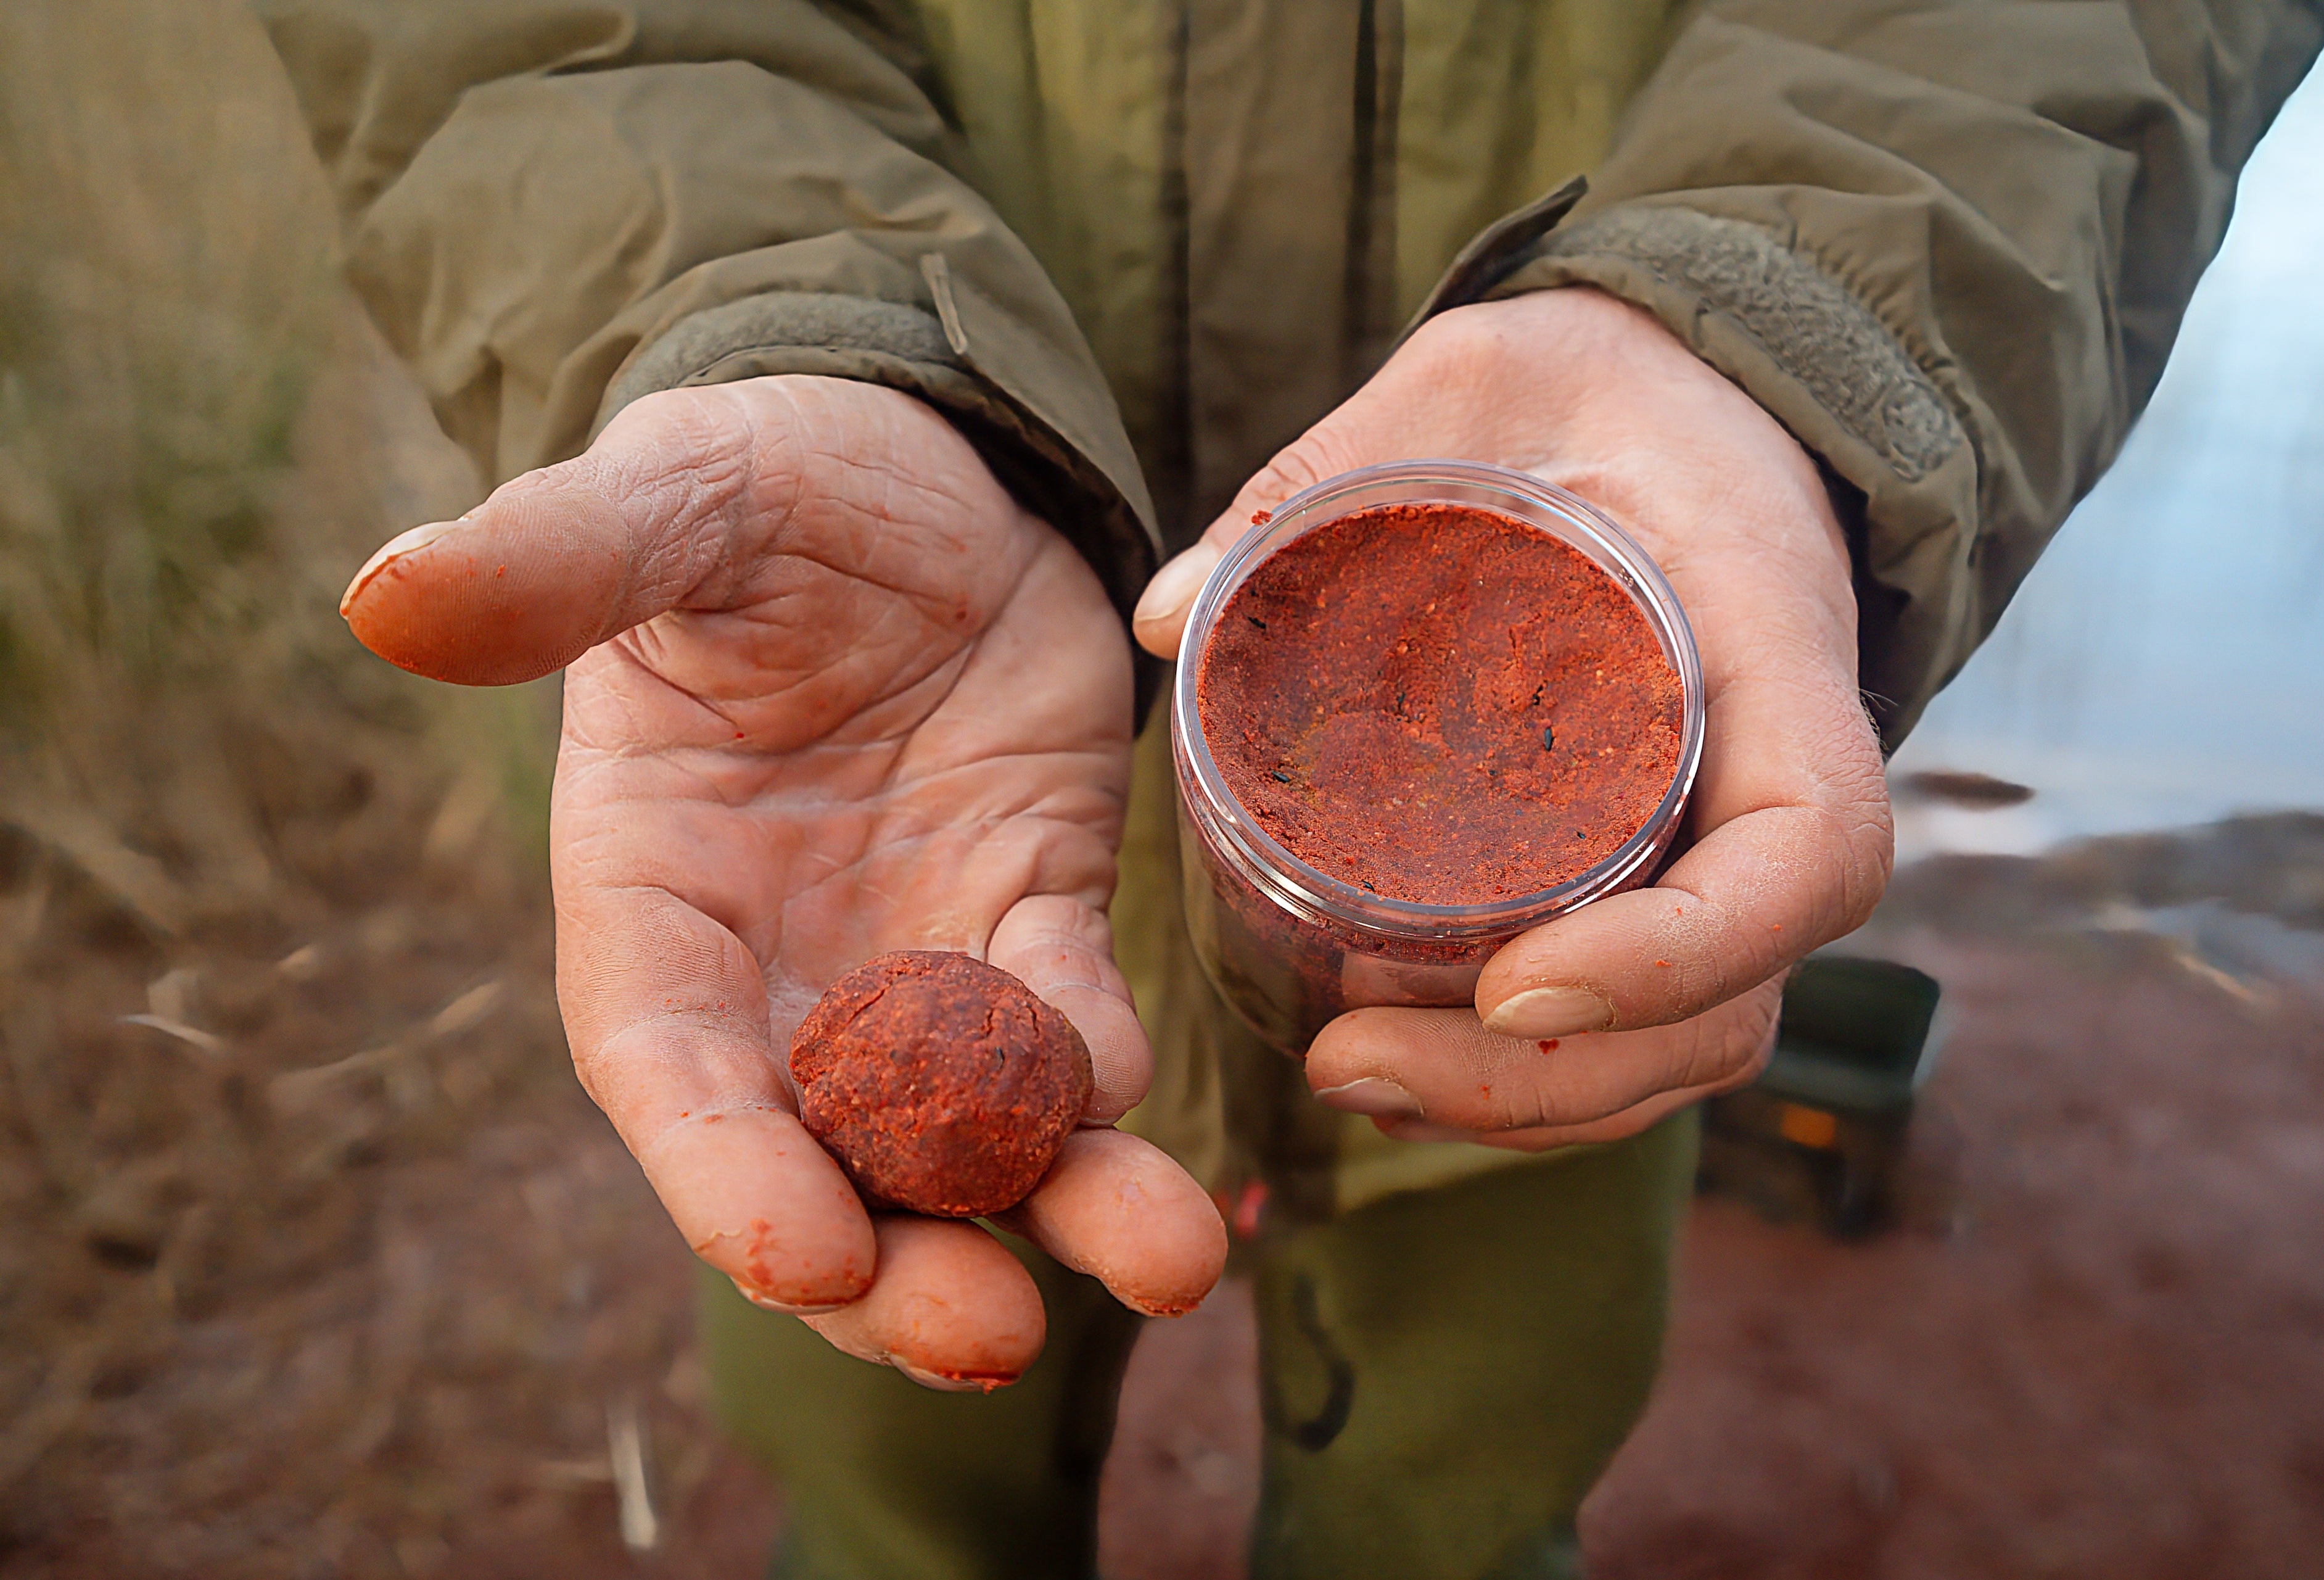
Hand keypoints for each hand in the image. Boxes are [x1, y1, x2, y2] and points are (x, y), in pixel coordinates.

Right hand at [342, 376, 1224, 1385]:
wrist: (920, 463)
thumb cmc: (762, 483)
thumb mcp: (668, 501)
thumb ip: (553, 561)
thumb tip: (385, 593)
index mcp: (654, 895)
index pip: (670, 1072)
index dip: (725, 1172)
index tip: (797, 1256)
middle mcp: (780, 967)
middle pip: (827, 1160)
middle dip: (902, 1265)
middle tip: (986, 1334)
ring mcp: (916, 955)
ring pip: (973, 1134)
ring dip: (1055, 1211)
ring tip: (1157, 1264)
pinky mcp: (1035, 913)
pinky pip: (1073, 1022)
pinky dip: (1102, 1072)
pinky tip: (1139, 1097)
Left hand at [1135, 289, 1893, 1148]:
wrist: (1696, 401)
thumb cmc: (1595, 386)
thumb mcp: (1476, 381)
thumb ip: (1335, 468)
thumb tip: (1165, 615)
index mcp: (1775, 647)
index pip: (1811, 851)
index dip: (1687, 951)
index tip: (1518, 981)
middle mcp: (1777, 775)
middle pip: (1733, 1003)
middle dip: (1552, 1076)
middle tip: (1351, 1059)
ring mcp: (1732, 841)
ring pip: (1691, 1041)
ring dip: (1530, 1101)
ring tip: (1352, 1078)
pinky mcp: (1670, 869)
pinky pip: (1642, 1020)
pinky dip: (1536, 1076)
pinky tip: (1400, 1069)